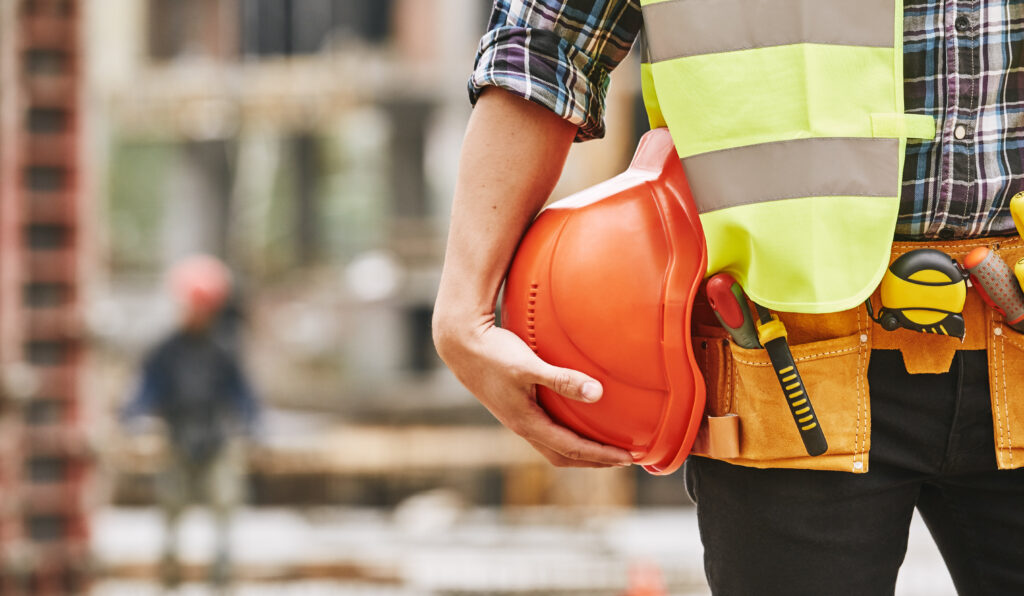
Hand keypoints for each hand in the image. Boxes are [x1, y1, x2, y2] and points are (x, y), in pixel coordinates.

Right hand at [435, 319, 633, 467]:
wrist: (460, 344)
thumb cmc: (493, 353)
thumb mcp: (528, 365)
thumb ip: (562, 379)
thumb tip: (597, 393)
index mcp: (527, 422)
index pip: (572, 449)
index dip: (601, 456)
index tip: (628, 458)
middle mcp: (522, 426)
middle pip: (564, 456)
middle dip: (594, 461)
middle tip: (622, 459)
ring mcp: (517, 418)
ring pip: (554, 444)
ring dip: (580, 449)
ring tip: (604, 445)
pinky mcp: (515, 406)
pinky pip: (546, 429)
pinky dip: (567, 433)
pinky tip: (576, 418)